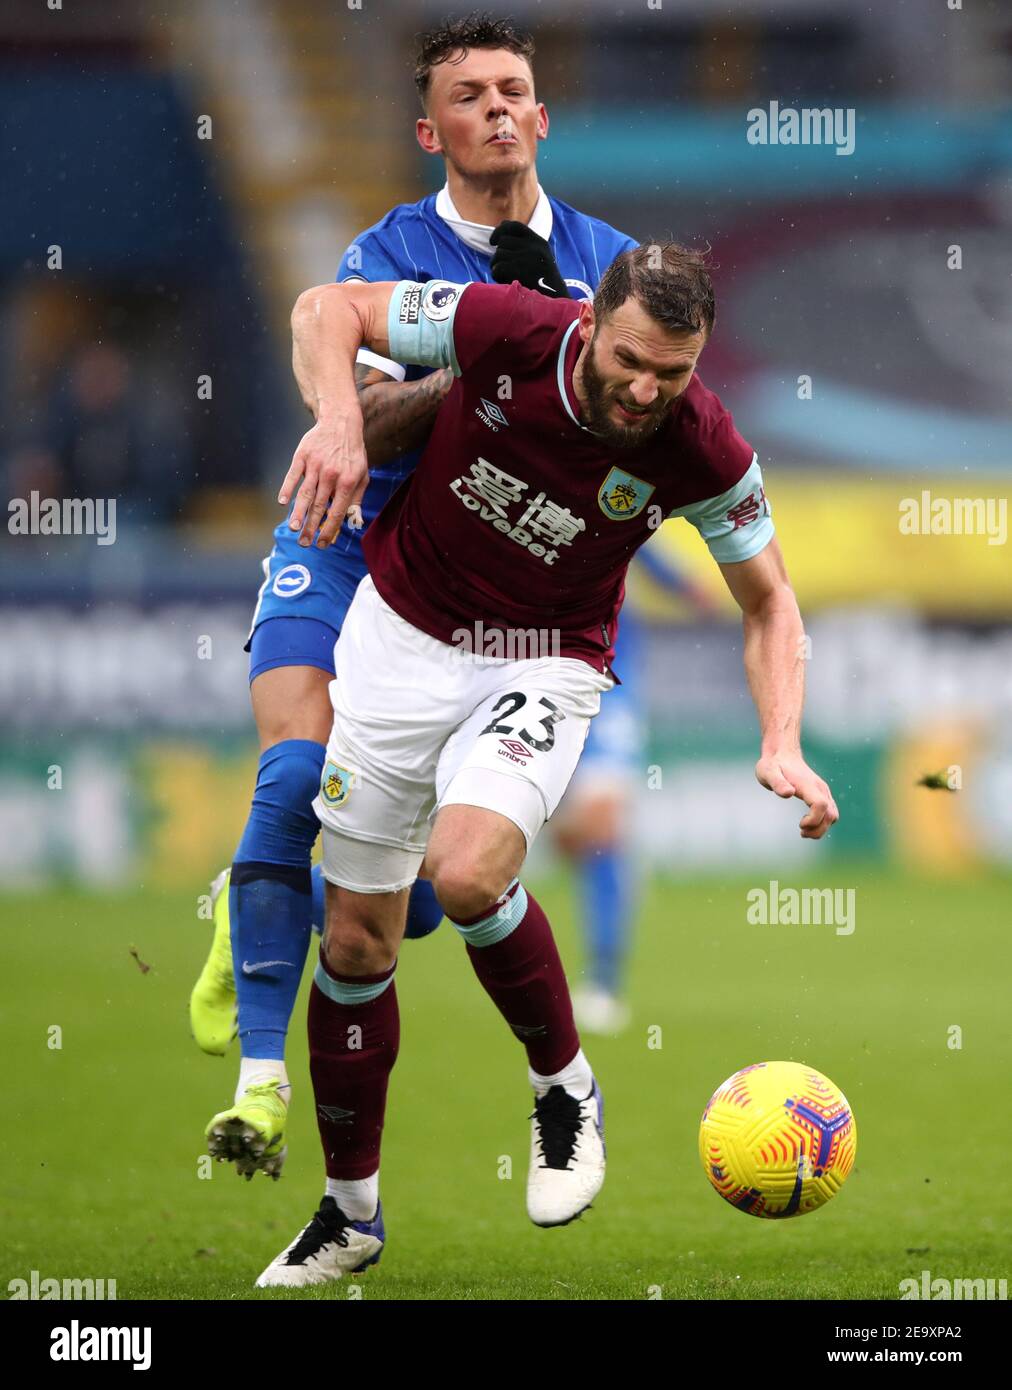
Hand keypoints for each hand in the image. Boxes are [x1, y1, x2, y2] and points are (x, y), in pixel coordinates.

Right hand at [278, 413, 368, 547]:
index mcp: (348, 482)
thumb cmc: (352, 454)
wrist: (340, 422)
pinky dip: (286, 488)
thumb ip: (357, 498)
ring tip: (293, 528)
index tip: (322, 544)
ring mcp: (315, 465)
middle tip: (304, 543)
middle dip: (311, 528)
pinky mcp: (302, 456)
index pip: (337, 512)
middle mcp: (331, 475)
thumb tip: (351, 522)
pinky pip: (293, 475)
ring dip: (298, 513)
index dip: (329, 530)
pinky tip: (282, 502)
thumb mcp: (363, 475)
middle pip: (319, 506)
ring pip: (305, 494)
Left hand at [490, 221, 568, 297]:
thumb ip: (524, 246)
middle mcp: (534, 247)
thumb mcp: (540, 260)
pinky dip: (497, 277)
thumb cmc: (544, 285)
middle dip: (498, 255)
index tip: (493, 242)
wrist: (556, 303)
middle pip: (503, 242)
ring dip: (496, 266)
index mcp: (539, 242)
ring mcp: (526, 258)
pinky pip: (497, 268)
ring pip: (498, 255)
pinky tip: (506, 283)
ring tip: (505, 278)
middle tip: (502, 269)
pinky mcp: (519, 270)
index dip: (500, 230)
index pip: (515, 226)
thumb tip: (500, 232)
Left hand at [755, 750, 838, 839]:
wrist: (783, 754)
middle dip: (818, 829)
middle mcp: (820, 788)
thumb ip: (777, 783)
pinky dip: (823, 822)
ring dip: (821, 828)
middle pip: (830, 815)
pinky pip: (830, 813)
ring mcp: (823, 791)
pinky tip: (808, 824)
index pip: (821, 805)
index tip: (800, 824)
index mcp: (808, 785)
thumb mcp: (768, 772)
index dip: (813, 819)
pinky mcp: (822, 794)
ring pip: (833, 815)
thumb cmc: (773, 765)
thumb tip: (789, 794)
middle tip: (801, 832)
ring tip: (804, 831)